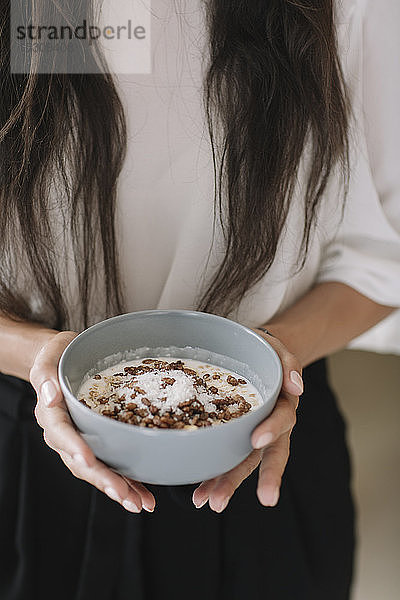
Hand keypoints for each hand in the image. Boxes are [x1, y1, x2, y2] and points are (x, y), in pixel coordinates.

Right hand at [30, 331, 155, 512]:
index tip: (88, 460)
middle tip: (123, 495)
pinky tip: (142, 494)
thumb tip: (50, 396)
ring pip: (96, 470)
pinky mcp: (96, 443)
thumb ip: (45, 373)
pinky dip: (126, 481)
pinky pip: (109, 465)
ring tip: (139, 502)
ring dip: (117, 488)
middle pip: (80, 461)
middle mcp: (64, 433)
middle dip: (102, 479)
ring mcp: (80, 441)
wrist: (66, 360)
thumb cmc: (60, 355)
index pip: (61, 432)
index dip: (74, 447)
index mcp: (51, 413)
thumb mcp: (50, 355)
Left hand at [192, 329, 302, 511]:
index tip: (258, 439)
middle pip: (268, 453)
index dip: (271, 429)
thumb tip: (297, 386)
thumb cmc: (265, 351)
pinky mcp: (235, 439)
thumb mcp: (277, 348)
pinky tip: (199, 494)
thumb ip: (289, 362)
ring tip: (211, 502)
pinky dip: (214, 478)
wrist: (257, 354)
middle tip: (259, 499)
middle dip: (263, 477)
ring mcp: (253, 435)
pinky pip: (227, 459)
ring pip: (245, 463)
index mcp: (283, 403)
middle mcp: (271, 425)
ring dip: (230, 483)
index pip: (282, 418)